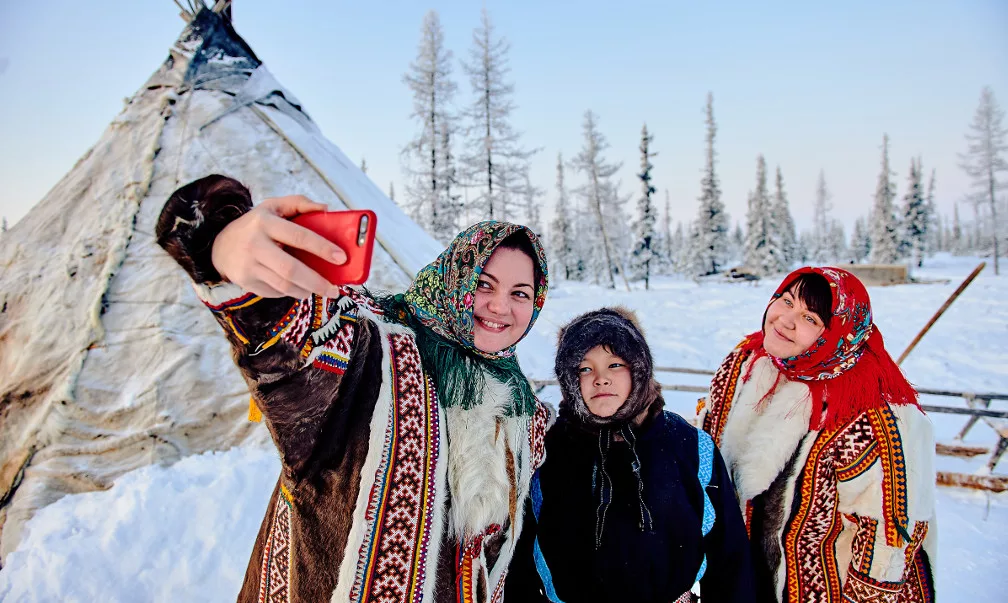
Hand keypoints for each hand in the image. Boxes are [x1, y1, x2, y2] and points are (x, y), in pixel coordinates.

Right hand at [211, 195, 347, 297]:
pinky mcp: (246, 282)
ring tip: (322, 290)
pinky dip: (291, 292)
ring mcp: (249, 265)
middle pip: (291, 269)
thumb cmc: (257, 224)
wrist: (220, 244)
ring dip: (307, 291)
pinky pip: (275, 292)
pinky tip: (300, 289)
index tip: (341, 258)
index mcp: (265, 222)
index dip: (322, 248)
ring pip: (284, 285)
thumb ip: (299, 204)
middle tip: (335, 290)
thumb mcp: (273, 207)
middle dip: (317, 282)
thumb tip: (326, 209)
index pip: (298, 236)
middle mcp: (255, 244)